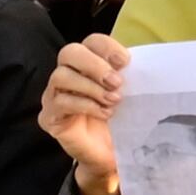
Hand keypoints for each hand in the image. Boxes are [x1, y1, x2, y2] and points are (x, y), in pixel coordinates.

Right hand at [42, 32, 128, 194]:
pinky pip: (60, 102)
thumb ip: (130, 75)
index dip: (107, 47)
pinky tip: (104, 114)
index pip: (90, 41)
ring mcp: (53, 95)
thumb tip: (146, 61)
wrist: (110, 154)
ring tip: (113, 101)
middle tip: (116, 83)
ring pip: (61, 77)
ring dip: (92, 87)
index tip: (125, 62)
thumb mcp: (130, 93)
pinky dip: (86, 105)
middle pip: (69, 52)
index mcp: (88, 64)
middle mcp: (66, 75)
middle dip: (95, 65)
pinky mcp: (49, 117)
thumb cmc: (121, 119)